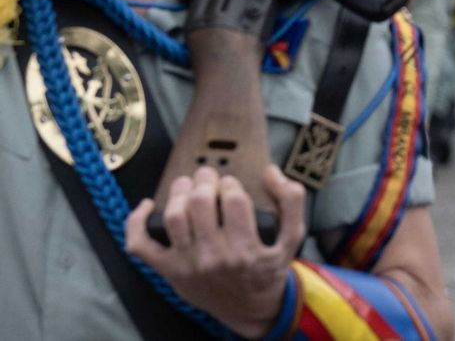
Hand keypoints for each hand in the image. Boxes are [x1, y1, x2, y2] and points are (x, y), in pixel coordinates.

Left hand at [126, 166, 306, 338]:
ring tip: (187, 186)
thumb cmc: (268, 270)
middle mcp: (214, 257)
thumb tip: (271, 172)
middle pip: (200, 203)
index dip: (231, 183)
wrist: (249, 309)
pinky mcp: (168, 270)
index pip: (233, 199)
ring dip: (178, 193)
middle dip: (205, 181)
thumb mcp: (293, 239)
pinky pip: (140, 245)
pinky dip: (136, 222)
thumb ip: (291, 202)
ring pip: (174, 217)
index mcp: (245, 248)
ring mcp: (187, 264)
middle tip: (208, 177)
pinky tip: (148, 206)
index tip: (231, 184)